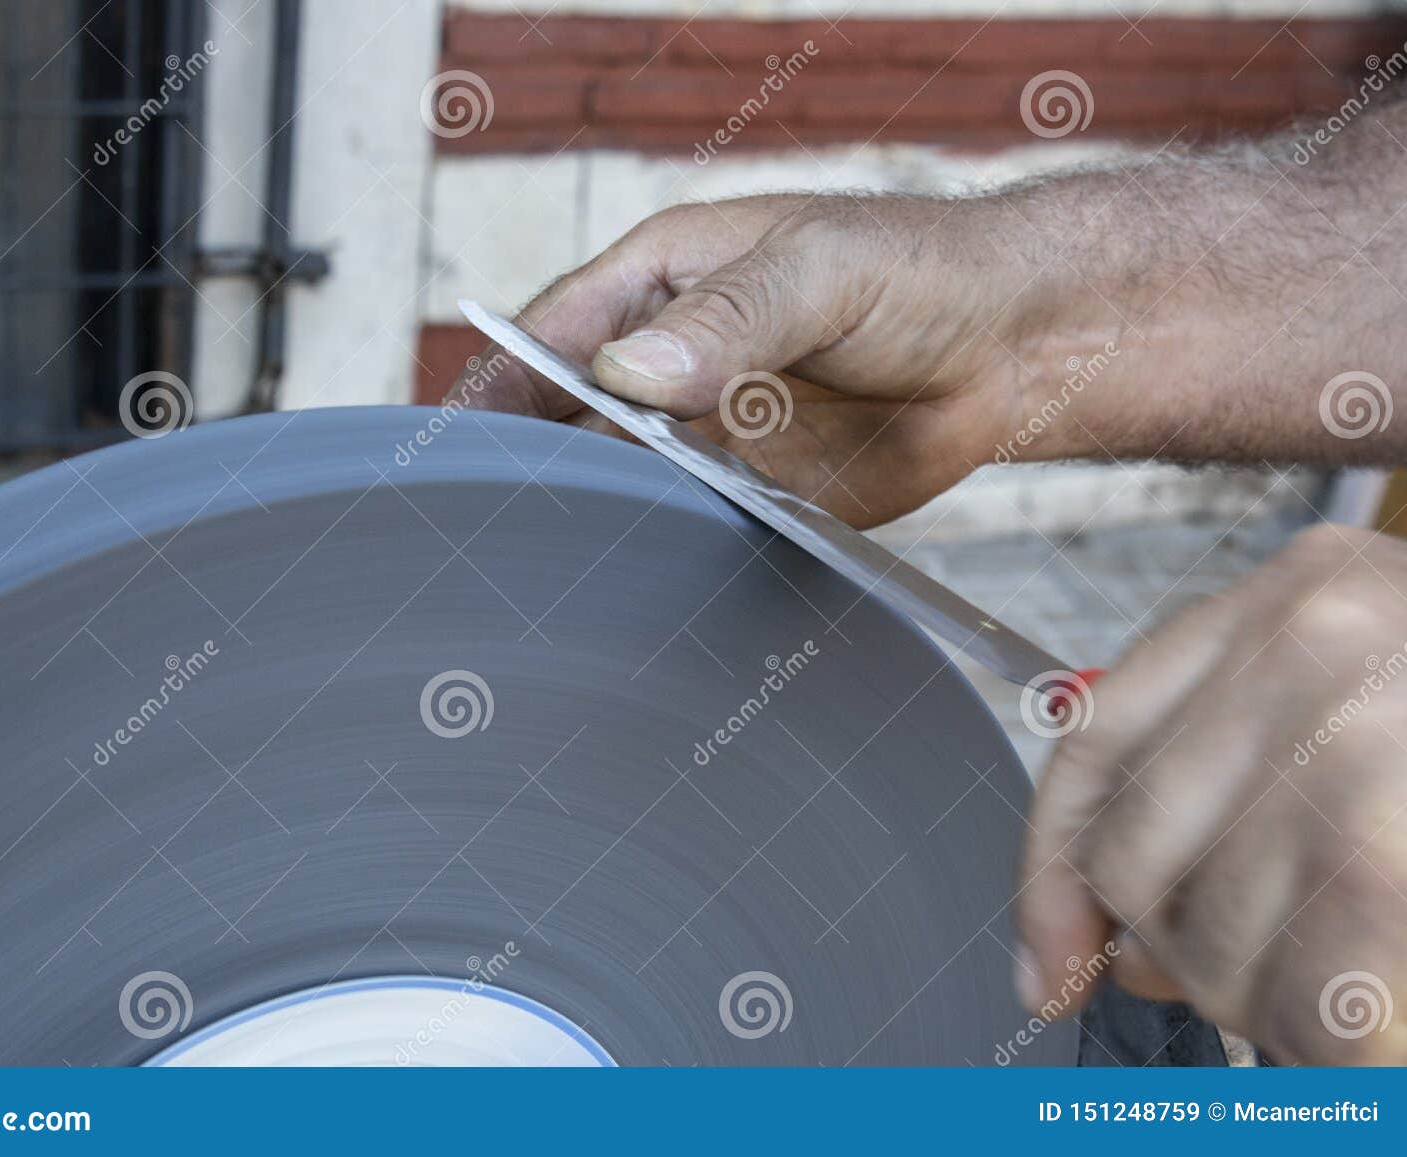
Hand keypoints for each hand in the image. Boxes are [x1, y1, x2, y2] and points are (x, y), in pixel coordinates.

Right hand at [448, 194, 1045, 528]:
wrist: (1018, 349)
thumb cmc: (920, 272)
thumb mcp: (821, 271)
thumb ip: (732, 318)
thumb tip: (630, 373)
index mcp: (661, 284)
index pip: (549, 338)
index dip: (497, 390)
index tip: (455, 450)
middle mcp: (670, 364)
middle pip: (568, 424)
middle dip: (531, 469)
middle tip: (495, 530)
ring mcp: (706, 435)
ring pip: (621, 486)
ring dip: (594, 522)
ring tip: (552, 572)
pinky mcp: (752, 496)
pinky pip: (688, 531)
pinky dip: (661, 557)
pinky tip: (638, 589)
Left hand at [1017, 523, 1406, 1063]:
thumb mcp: (1354, 721)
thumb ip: (1224, 795)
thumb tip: (1108, 942)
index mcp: (1297, 592)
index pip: (1097, 737)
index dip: (1052, 867)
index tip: (1048, 962)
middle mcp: (1326, 640)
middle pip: (1141, 850)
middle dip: (1177, 947)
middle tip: (1244, 973)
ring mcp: (1382, 745)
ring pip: (1214, 937)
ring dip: (1259, 1003)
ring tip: (1345, 981)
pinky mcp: (1397, 869)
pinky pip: (1313, 1001)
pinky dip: (1322, 1040)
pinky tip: (1366, 1021)